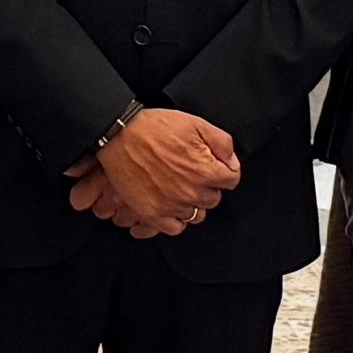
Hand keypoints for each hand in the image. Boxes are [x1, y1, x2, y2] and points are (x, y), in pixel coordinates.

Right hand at [74, 105, 237, 237]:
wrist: (120, 135)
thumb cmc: (156, 127)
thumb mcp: (196, 124)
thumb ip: (223, 143)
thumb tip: (232, 162)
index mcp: (205, 171)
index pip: (232, 180)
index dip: (224, 169)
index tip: (213, 164)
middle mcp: (191, 192)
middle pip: (214, 198)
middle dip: (207, 185)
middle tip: (191, 172)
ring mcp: (172, 206)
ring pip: (196, 214)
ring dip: (192, 202)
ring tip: (179, 186)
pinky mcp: (153, 214)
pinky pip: (176, 228)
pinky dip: (176, 219)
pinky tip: (171, 204)